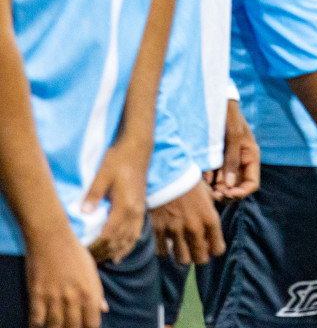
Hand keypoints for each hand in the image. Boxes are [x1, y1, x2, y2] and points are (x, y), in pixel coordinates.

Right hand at [22, 222, 106, 327]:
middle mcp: (74, 298)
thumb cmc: (74, 252)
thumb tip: (104, 309)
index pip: (92, 322)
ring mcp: (55, 297)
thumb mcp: (91, 271)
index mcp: (90, 292)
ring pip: (55, 326)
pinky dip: (37, 325)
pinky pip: (36, 319)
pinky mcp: (37, 295)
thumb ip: (97, 292)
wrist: (52, 238)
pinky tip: (38, 326)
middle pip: (73, 327)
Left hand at [82, 144, 146, 262]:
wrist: (138, 147)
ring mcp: (139, 209)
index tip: (83, 254)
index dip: (97, 247)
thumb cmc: (118, 159)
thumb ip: (93, 195)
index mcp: (124, 206)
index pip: (109, 235)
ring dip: (119, 250)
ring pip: (130, 238)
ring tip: (107, 261)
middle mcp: (134, 211)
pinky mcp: (140, 206)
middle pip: (120, 240)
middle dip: (106, 252)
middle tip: (91, 262)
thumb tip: (83, 212)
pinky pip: (136, 231)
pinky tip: (123, 250)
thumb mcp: (102, 175)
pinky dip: (129, 243)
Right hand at [149, 179, 223, 264]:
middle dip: (200, 256)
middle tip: (197, 249)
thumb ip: (211, 214)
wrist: (167, 174)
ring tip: (183, 248)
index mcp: (210, 220)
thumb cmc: (190, 182)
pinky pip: (164, 252)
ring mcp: (176, 232)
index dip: (215, 249)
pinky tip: (168, 243)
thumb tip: (211, 230)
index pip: (218, 249)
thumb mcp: (208, 196)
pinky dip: (166, 250)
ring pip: (182, 259)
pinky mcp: (159, 231)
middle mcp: (195, 229)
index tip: (211, 246)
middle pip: (200, 258)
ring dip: (184, 255)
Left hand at [209, 100, 259, 200]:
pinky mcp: (213, 161)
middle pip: (236, 187)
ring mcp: (226, 162)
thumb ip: (232, 160)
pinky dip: (205, 182)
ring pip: (222, 184)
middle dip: (226, 193)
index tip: (229, 193)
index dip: (242, 192)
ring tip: (204, 189)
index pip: (251, 183)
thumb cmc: (228, 116)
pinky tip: (199, 181)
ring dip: (214, 189)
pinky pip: (211, 177)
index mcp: (250, 157)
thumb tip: (230, 186)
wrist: (214, 102)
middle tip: (213, 194)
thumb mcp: (233, 136)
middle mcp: (239, 162)